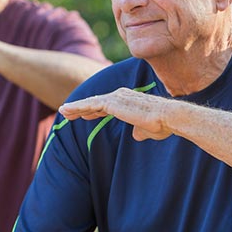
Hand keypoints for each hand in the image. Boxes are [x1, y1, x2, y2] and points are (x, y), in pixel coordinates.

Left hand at [59, 87, 173, 140]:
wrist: (169, 118)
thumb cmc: (163, 124)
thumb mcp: (148, 130)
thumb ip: (140, 131)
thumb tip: (136, 136)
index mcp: (129, 100)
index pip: (107, 105)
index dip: (94, 110)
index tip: (85, 115)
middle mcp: (121, 95)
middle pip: (96, 102)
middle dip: (82, 108)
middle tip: (68, 112)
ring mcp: (116, 98)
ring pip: (90, 103)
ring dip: (76, 107)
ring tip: (63, 111)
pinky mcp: (112, 103)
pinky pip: (89, 104)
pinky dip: (77, 107)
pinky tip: (66, 111)